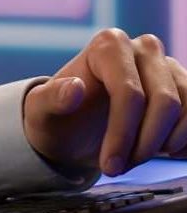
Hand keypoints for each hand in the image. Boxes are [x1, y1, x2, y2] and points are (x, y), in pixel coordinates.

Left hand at [23, 28, 186, 176]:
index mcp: (108, 45)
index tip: (110, 166)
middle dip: (145, 144)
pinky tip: (163, 151)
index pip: (129, 93)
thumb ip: (50, 99)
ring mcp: (168, 66)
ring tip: (137, 158)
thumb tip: (75, 88)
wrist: (76, 126)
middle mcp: (144, 48)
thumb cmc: (58, 115)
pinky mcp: (184, 86)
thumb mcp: (40, 110)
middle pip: (165, 102)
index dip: (123, 134)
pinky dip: (185, 140)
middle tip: (122, 167)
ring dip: (167, 144)